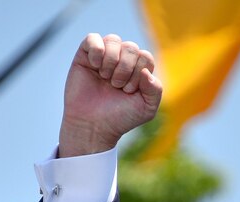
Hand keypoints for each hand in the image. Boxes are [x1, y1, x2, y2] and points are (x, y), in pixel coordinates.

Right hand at [59, 33, 162, 156]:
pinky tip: (94, 66)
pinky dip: (96, 50)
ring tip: (105, 78)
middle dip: (125, 68)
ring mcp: (103, 57)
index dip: (138, 72)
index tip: (128, 91)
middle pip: (131, 47)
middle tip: (116, 86)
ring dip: (111, 61)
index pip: (145, 56)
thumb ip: (155, 89)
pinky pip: (93, 38)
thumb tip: (145, 71)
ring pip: (113, 40)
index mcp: (138, 70)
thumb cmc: (120, 117)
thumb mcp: (146, 108)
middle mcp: (121, 60)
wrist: (92, 126)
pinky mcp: (85, 56)